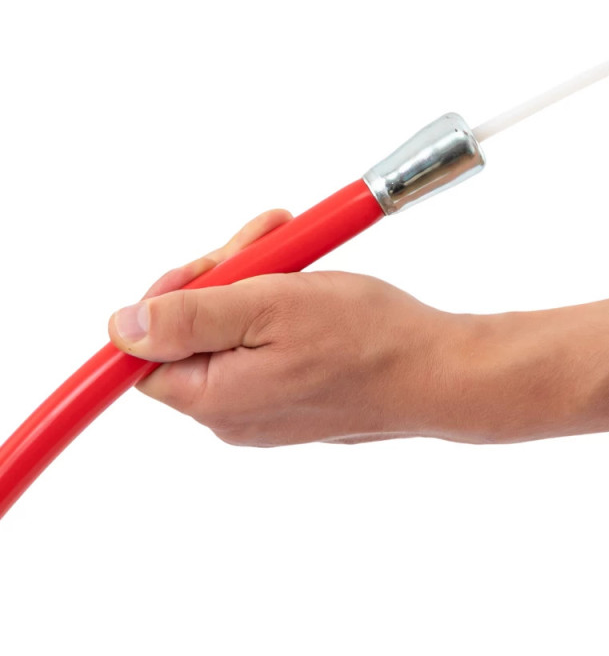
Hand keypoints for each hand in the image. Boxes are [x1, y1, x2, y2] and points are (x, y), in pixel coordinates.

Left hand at [109, 219, 463, 445]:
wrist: (439, 372)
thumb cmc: (368, 339)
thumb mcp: (270, 304)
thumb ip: (190, 315)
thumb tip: (123, 327)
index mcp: (215, 399)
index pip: (147, 352)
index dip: (171, 298)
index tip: (215, 264)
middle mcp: (234, 415)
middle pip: (193, 336)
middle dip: (225, 278)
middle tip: (269, 240)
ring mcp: (268, 411)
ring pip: (232, 336)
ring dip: (257, 285)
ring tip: (296, 253)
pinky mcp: (297, 400)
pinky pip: (265, 349)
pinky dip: (280, 311)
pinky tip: (311, 287)